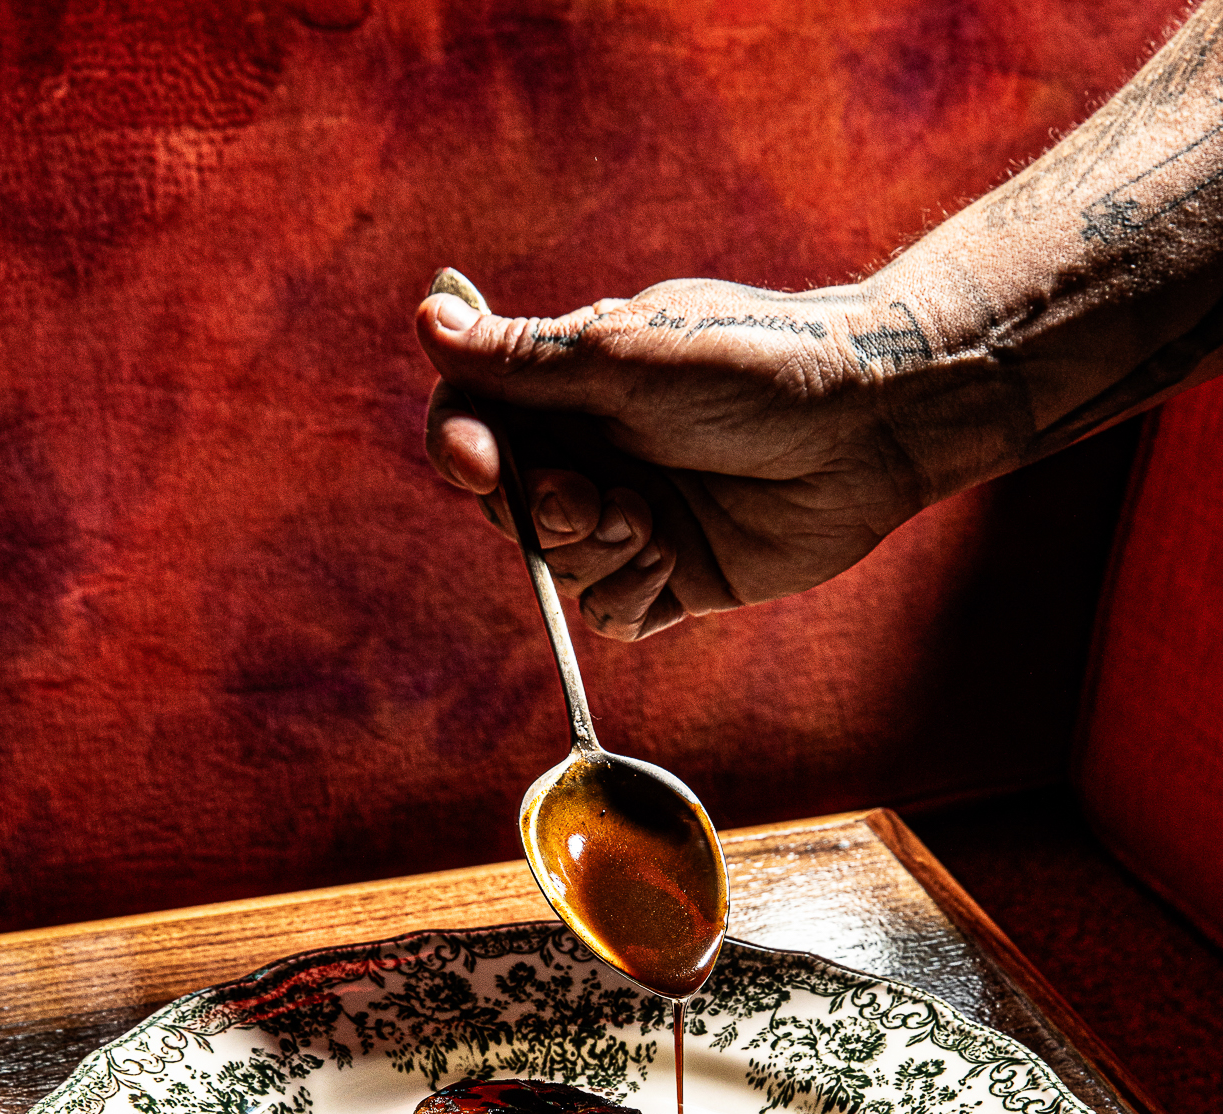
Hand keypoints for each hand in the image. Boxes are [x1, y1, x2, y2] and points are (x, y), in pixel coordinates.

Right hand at [417, 277, 936, 640]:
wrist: (868, 422)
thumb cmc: (753, 365)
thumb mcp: (625, 355)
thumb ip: (522, 358)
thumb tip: (427, 319)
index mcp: (571, 385)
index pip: (474, 421)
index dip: (460, 449)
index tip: (479, 463)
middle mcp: (596, 451)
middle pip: (510, 507)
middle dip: (541, 511)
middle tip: (595, 497)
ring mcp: (635, 517)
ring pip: (559, 568)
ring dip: (593, 552)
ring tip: (650, 521)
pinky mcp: (677, 576)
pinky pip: (611, 613)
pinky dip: (627, 595)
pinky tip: (669, 564)